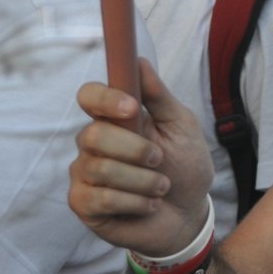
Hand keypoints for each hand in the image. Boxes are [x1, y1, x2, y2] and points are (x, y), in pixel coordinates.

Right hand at [69, 59, 215, 256]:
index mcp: (114, 119)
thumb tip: (139, 60)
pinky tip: (149, 205)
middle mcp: (92, 144)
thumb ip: (159, 96)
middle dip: (135, 149)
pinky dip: (136, 203)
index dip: (105, 99)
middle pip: (93, 134)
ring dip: (143, 181)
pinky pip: (102, 199)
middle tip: (159, 159)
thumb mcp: (181, 126)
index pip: (89, 95)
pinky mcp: (83, 204)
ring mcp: (84, 174)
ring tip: (161, 187)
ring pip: (101, 169)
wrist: (189, 214)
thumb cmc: (184, 165)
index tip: (133, 108)